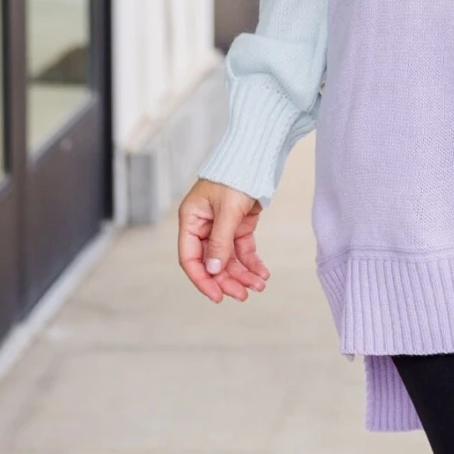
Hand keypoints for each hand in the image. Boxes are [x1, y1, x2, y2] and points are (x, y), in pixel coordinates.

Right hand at [177, 178, 268, 302]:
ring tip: (259, 286)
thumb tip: (214, 271)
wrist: (255, 157)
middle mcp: (203, 226)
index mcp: (191, 220)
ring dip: (242, 274)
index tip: (217, 296)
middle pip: (212, 262)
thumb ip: (220, 242)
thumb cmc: (235, 176)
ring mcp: (222, 227)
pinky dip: (252, 263)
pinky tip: (263, 273)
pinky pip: (243, 250)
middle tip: (243, 295)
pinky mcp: (239, 225)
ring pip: (229, 259)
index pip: (190, 258)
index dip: (203, 279)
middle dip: (227, 280)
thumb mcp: (227, 211)